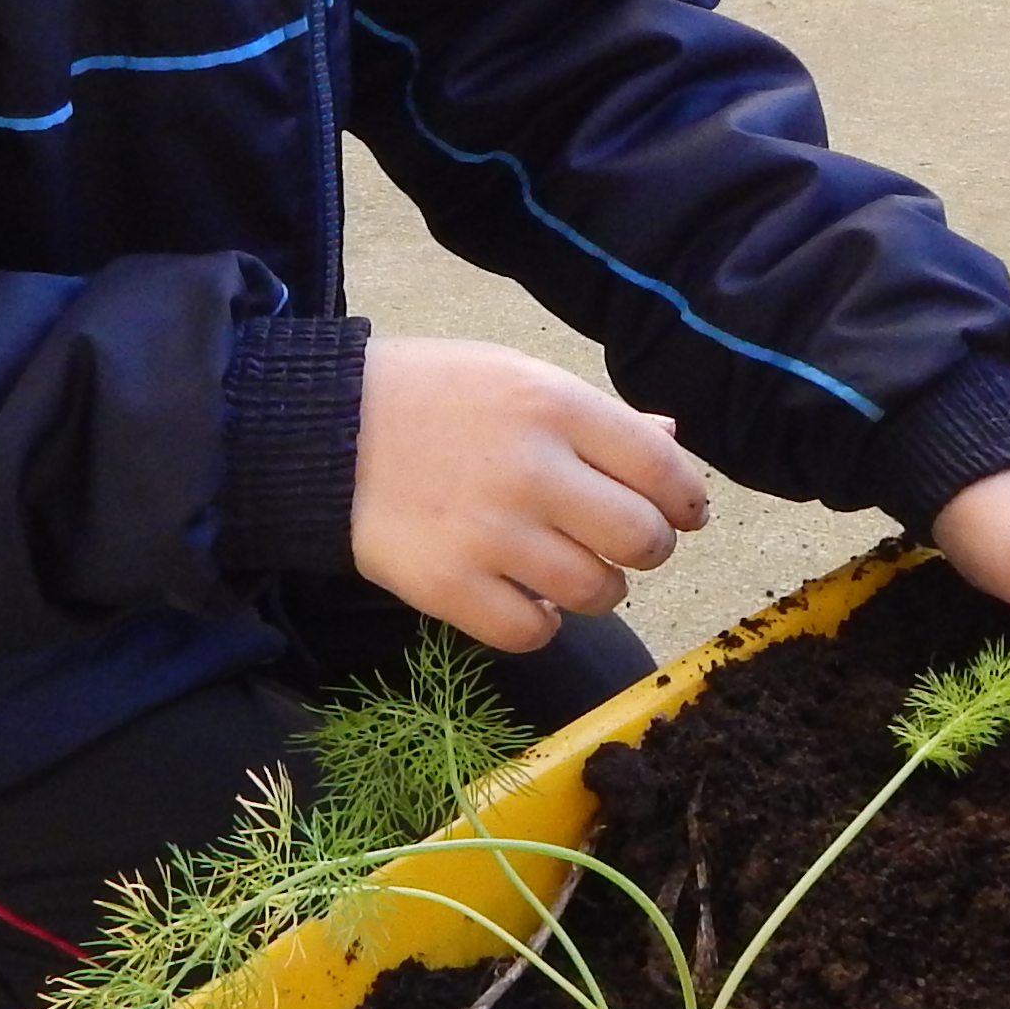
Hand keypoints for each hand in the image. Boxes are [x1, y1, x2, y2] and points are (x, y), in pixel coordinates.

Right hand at [349, 337, 708, 653]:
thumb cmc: (432, 398)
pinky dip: (542, 622)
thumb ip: (598, 417)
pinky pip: (534, 631)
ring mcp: (490, 534)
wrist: (323, 431)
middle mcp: (532, 471)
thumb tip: (671, 445)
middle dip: (648, 549)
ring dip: (600, 589)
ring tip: (573, 571)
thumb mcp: (517, 377)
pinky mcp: (450, 587)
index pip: (661, 470)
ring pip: (598, 593)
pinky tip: (527, 597)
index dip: (686, 502)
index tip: (683, 514)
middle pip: (642, 539)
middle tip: (626, 545)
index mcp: (555, 406)